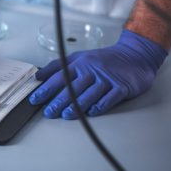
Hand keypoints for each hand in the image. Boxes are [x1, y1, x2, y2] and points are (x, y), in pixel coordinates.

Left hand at [29, 29, 167, 118]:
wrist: (134, 55)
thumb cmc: (103, 59)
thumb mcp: (79, 57)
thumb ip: (58, 66)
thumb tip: (38, 75)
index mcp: (80, 64)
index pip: (59, 77)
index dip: (46, 89)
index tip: (35, 99)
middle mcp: (92, 71)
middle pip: (72, 88)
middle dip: (59, 101)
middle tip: (48, 112)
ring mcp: (107, 79)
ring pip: (89, 94)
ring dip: (77, 106)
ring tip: (66, 115)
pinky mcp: (121, 87)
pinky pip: (109, 98)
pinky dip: (100, 105)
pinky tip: (92, 113)